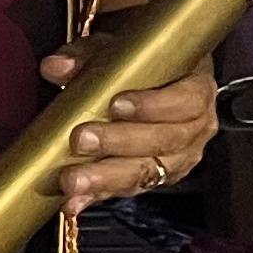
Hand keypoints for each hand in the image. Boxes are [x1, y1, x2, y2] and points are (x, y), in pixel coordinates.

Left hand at [48, 48, 217, 213]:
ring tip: (72, 180)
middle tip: (81, 140)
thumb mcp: (116, 50)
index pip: (186, 101)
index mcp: (195, 90)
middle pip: (165, 141)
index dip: (154, 106)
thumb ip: (87, 56)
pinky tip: (73, 201)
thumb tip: (57, 67)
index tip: (117, 105)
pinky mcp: (156, 178)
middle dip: (119, 143)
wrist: (149, 82)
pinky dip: (98, 195)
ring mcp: (178, 158)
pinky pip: (129, 189)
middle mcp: (194, 128)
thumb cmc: (138, 65)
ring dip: (106, 178)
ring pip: (148, 172)